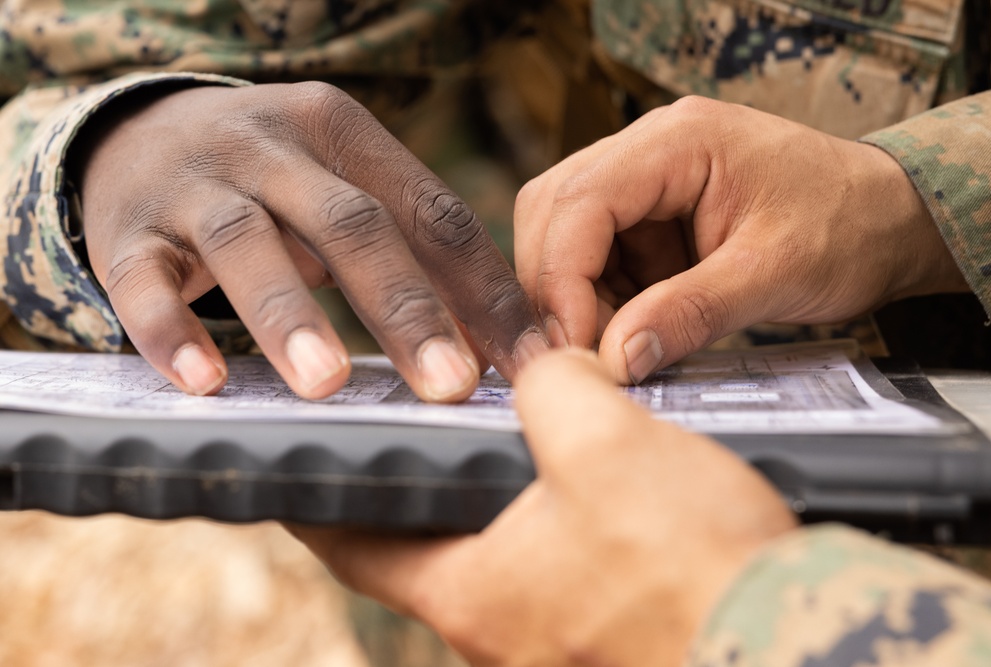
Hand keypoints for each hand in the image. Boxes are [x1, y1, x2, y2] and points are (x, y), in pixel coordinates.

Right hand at [77, 83, 546, 399]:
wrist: (141, 132)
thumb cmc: (273, 181)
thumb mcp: (343, 187)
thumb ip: (414, 250)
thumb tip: (502, 347)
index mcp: (346, 135)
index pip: (434, 213)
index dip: (487, 292)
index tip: (529, 365)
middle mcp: (273, 148)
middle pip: (350, 225)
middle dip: (404, 308)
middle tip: (448, 385)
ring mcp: (196, 185)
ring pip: (247, 244)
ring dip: (289, 316)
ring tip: (327, 384)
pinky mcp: (127, 230)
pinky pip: (143, 282)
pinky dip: (169, 332)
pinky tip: (203, 383)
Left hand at [290, 349, 796, 665]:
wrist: (807, 648)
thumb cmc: (695, 565)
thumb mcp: (607, 444)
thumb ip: (554, 388)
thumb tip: (547, 371)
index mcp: (473, 594)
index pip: (355, 545)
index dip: (319, 497)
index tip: (299, 461)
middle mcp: (501, 636)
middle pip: (429, 550)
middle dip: (422, 488)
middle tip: (419, 425)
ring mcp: (556, 648)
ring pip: (501, 561)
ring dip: (498, 503)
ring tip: (509, 437)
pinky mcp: (612, 643)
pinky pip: (562, 577)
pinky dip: (556, 527)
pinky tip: (592, 484)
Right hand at [515, 96, 968, 383]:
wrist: (888, 221)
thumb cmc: (848, 226)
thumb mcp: (772, 273)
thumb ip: (688, 313)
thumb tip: (616, 360)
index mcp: (678, 141)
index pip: (580, 201)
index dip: (561, 278)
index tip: (572, 346)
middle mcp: (650, 149)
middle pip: (554, 211)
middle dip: (557, 287)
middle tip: (581, 353)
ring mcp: (647, 180)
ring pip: (566, 236)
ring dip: (577, 298)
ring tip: (614, 347)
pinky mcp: (651, 215)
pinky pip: (599, 257)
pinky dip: (601, 301)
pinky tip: (631, 331)